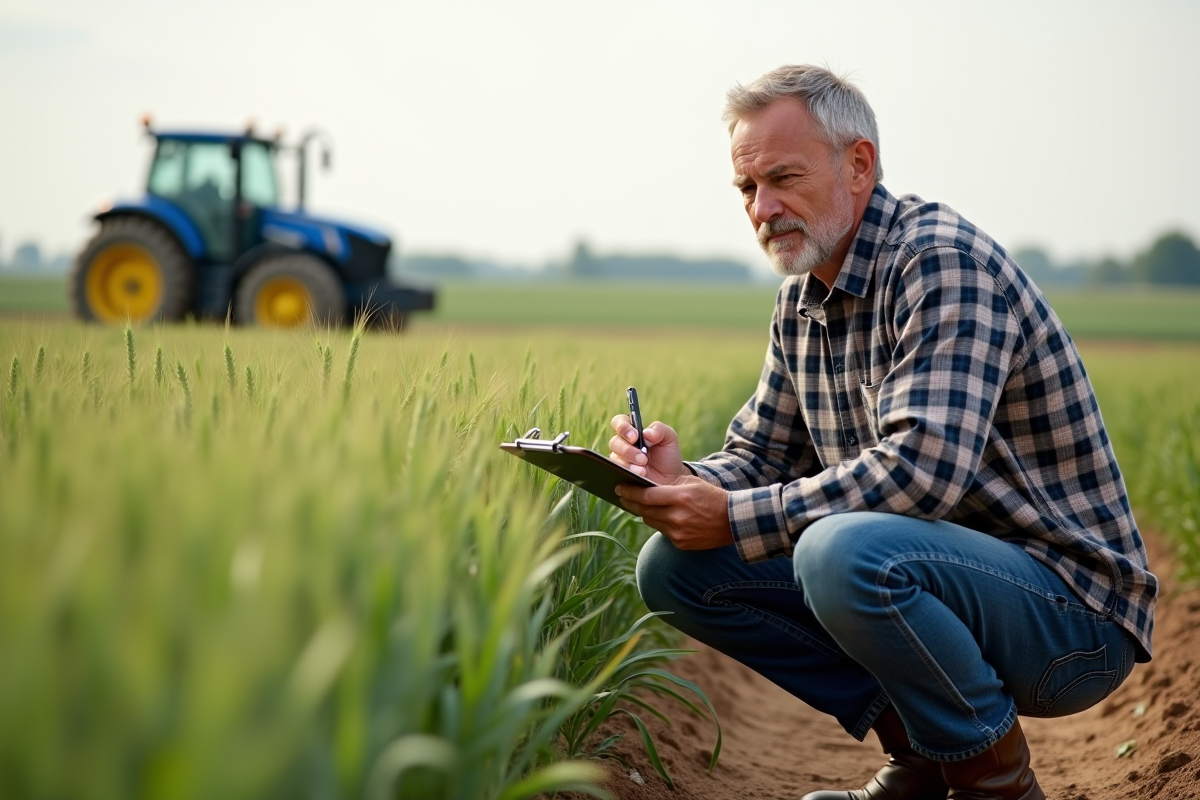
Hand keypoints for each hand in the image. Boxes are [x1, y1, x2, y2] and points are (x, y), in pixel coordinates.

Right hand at [608, 415, 685, 483]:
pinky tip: (640, 474)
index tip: (635, 436)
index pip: (619, 422)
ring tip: (643, 470)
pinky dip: (629, 472)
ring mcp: (621, 459)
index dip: (623, 427)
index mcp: (633, 431)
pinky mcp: (621, 472)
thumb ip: (659, 429)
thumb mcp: (669, 438)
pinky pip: (617, 470)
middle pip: (614, 442)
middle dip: (628, 450)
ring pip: (614, 458)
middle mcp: (624, 443)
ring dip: (629, 463)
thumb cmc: (668, 455)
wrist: (671, 478)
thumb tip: (646, 433)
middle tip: (643, 458)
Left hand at [614, 476, 732, 549]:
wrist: (733, 521)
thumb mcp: (691, 484)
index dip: (630, 491)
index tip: (619, 487)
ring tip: (638, 505)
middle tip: (621, 496)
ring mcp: (678, 532)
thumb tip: (644, 486)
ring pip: (650, 521)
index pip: (646, 495)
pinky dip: (659, 523)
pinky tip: (659, 516)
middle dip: (630, 502)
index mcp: (680, 497)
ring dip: (643, 512)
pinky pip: (662, 531)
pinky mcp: (680, 543)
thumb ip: (668, 486)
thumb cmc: (711, 497)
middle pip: (644, 510)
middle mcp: (677, 516)